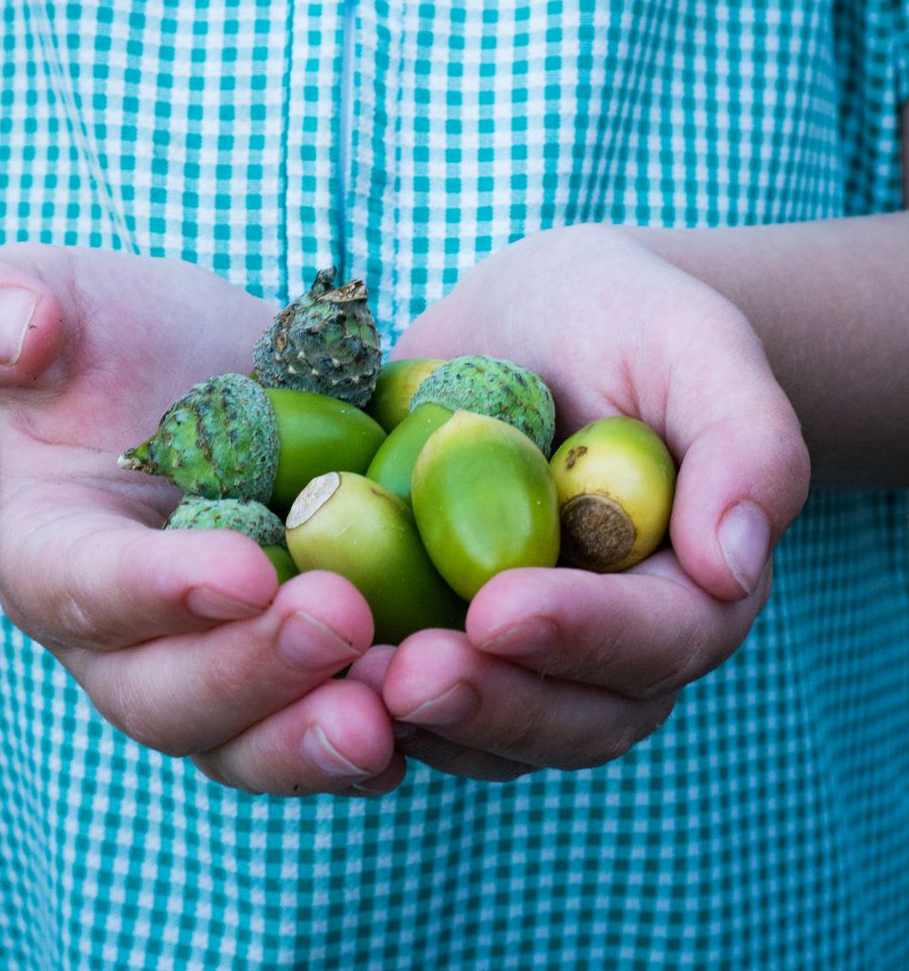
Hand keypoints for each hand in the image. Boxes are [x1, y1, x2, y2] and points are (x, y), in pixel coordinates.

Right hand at [0, 246, 402, 795]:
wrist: (211, 382)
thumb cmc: (123, 342)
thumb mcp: (56, 298)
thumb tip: (4, 332)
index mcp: (59, 558)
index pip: (86, 588)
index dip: (156, 591)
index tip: (244, 570)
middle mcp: (133, 643)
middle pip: (172, 696)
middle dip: (252, 674)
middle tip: (340, 624)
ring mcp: (221, 668)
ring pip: (252, 740)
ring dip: (318, 738)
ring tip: (393, 708)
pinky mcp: (304, 671)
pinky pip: (333, 720)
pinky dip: (387, 728)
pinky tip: (448, 702)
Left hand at [349, 224, 809, 779]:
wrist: (529, 323)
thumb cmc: (620, 318)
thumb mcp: (691, 342)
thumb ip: (744, 439)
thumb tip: (735, 561)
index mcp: (685, 586)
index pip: (656, 638)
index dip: (584, 635)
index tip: (500, 608)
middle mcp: (609, 643)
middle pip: (572, 716)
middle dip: (493, 702)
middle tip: (409, 676)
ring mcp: (524, 651)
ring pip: (491, 729)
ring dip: (421, 720)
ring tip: (344, 683)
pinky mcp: (447, 633)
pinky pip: (415, 691)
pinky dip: (365, 691)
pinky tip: (303, 661)